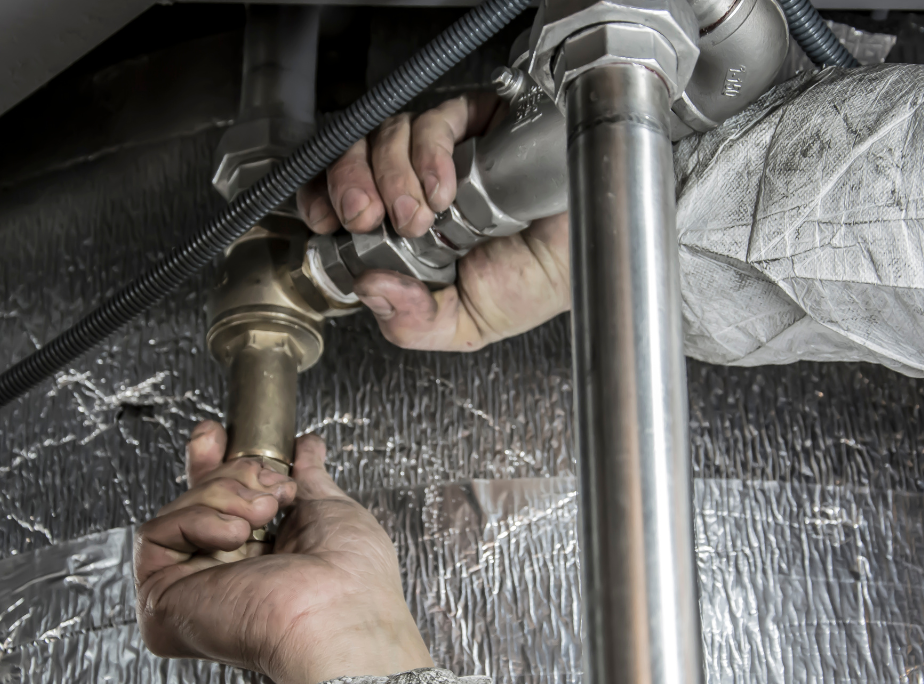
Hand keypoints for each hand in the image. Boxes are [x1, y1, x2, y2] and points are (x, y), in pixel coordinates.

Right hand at [135, 421, 432, 683]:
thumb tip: (307, 447)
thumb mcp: (330, 510)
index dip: (216, 464)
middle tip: (267, 485)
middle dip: (229, 473)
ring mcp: (191, 590)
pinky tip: (234, 534)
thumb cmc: (352, 581)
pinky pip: (156, 535)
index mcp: (261, 563)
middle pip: (196, 500)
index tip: (220, 435)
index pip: (221, 506)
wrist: (339, 614)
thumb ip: (309, 478)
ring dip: (225, 495)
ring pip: (179, 510)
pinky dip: (196, 519)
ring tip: (262, 516)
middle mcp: (223, 578)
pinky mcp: (163, 600)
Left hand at [295, 92, 570, 351]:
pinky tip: (446, 187)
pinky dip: (430, 153)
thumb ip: (414, 322)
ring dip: (391, 174)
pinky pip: (436, 119)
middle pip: (355, 155)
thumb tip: (370, 291)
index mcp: (406, 229)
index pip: (345, 196)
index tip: (325, 220)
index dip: (324, 197)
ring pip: (388, 134)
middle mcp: (419, 184)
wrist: (598, 254)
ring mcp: (447, 151)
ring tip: (419, 215)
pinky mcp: (478, 122)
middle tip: (366, 216)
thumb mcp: (467, 323)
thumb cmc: (543, 280)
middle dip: (349, 184)